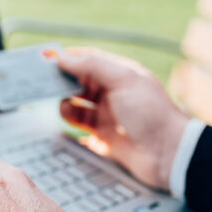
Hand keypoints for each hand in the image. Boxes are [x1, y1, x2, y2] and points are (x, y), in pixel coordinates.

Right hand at [58, 48, 189, 190]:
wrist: (168, 154)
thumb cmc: (151, 113)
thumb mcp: (123, 80)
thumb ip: (93, 66)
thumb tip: (64, 58)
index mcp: (120, 75)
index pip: (89, 60)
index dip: (67, 58)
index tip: (45, 57)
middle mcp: (111, 94)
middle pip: (78, 82)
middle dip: (62, 81)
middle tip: (43, 83)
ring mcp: (106, 116)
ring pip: (75, 105)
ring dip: (66, 105)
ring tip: (67, 108)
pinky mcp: (103, 137)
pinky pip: (79, 128)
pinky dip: (71, 125)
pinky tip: (69, 126)